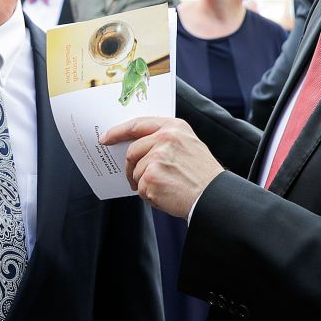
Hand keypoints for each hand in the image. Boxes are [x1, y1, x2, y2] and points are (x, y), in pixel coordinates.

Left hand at [99, 116, 225, 218]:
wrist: (214, 196)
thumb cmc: (203, 175)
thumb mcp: (189, 145)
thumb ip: (165, 140)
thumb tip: (138, 148)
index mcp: (174, 127)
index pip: (138, 125)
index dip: (118, 132)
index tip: (106, 139)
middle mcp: (164, 139)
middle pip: (132, 152)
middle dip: (131, 168)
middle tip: (135, 180)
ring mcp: (156, 157)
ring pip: (136, 172)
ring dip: (145, 184)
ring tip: (165, 188)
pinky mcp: (151, 177)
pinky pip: (141, 189)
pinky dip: (150, 196)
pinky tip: (167, 196)